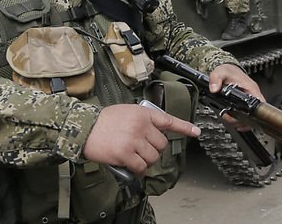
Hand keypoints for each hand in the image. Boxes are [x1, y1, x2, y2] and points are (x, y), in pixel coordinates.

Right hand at [83, 104, 199, 174]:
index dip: (184, 127)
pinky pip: (141, 167)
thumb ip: (142, 119)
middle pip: (161, 144)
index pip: (168, 120)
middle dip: (154, 149)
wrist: (84, 128)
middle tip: (142, 149)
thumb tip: (153, 132)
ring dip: (146, 161)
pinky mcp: (125, 154)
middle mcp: (141, 126)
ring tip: (134, 157)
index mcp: (142, 113)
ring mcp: (134, 140)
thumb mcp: (126, 111)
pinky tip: (132, 166)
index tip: (196, 132)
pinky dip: (138, 170)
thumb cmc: (103, 121)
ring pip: (153, 157)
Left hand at [208, 64, 264, 130]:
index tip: (242, 118)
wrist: (229, 69)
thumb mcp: (220, 72)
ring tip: (228, 118)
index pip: (259, 105)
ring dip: (240, 121)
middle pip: (255, 114)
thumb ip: (216, 79)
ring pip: (251, 117)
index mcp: (251, 88)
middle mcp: (253, 94)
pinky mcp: (246, 103)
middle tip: (229, 118)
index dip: (253, 115)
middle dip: (242, 120)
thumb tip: (214, 89)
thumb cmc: (228, 71)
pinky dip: (239, 119)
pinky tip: (232, 119)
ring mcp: (251, 99)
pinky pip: (247, 115)